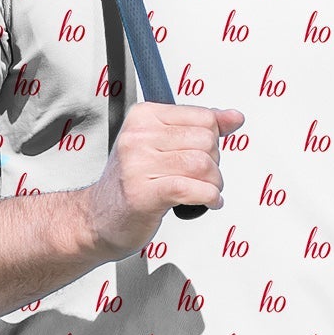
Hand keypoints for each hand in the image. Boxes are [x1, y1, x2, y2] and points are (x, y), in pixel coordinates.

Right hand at [78, 102, 243, 254]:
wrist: (99, 217)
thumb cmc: (132, 183)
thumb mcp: (163, 145)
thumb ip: (200, 128)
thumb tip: (234, 117)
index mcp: (143, 117)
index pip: (204, 117)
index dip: (214, 140)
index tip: (203, 154)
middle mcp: (138, 137)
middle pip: (206, 141)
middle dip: (214, 164)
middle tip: (201, 177)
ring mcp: (138, 165)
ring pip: (203, 165)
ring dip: (213, 184)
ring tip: (204, 191)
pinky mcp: (144, 194)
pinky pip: (193, 189)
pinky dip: (209, 197)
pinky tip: (206, 202)